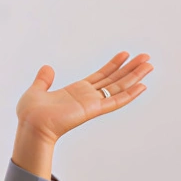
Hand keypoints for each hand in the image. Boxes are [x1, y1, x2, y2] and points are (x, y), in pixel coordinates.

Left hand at [15, 51, 153, 144]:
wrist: (31, 125)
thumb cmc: (31, 114)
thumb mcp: (36, 90)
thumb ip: (43, 79)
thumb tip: (47, 68)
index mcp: (76, 92)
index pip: (100, 76)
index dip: (113, 65)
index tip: (125, 54)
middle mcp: (87, 97)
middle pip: (114, 80)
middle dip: (131, 69)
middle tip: (146, 58)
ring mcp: (92, 103)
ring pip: (119, 88)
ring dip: (135, 77)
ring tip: (149, 66)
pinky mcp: (93, 110)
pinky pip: (115, 101)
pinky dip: (129, 94)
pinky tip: (142, 86)